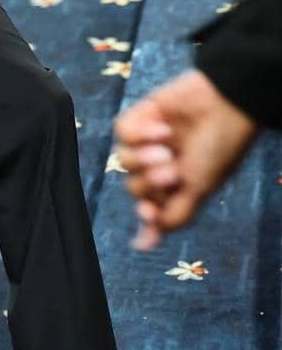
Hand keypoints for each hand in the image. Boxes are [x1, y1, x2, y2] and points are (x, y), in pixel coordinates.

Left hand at [113, 69, 258, 249]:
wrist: (227, 103)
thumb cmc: (220, 148)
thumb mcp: (200, 189)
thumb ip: (173, 217)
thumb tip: (142, 246)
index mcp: (176, 186)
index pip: (147, 207)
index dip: (145, 211)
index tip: (149, 211)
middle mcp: (160, 164)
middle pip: (134, 185)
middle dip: (151, 181)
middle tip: (173, 168)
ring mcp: (149, 140)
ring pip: (124, 159)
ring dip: (143, 157)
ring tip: (166, 146)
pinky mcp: (143, 115)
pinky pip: (122, 131)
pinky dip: (139, 132)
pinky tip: (162, 127)